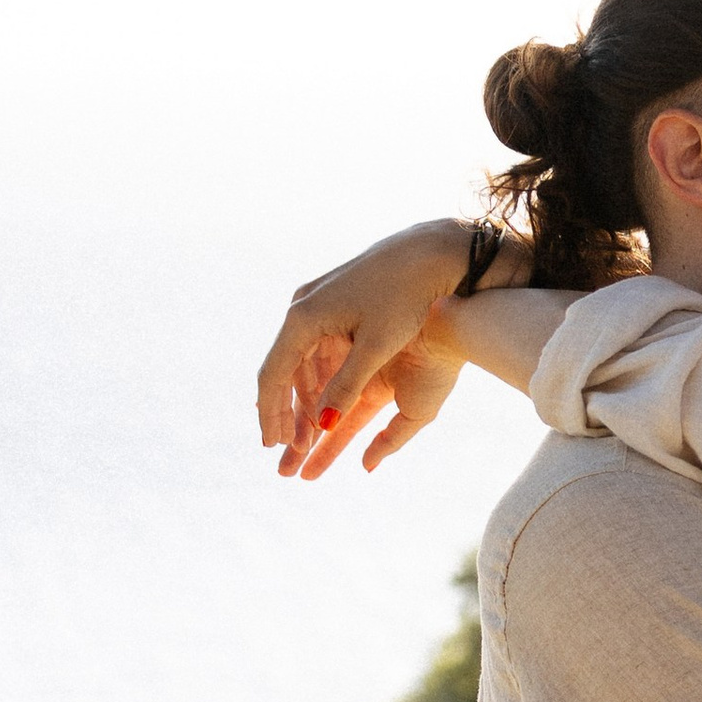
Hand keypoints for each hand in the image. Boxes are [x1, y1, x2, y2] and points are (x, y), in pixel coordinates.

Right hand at [255, 221, 479, 477]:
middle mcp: (303, 308)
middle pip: (283, 369)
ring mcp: (317, 303)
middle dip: (283, 411)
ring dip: (302, 398)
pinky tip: (322, 403)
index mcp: (304, 318)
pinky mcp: (336, 303)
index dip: (271, 413)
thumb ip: (347, 386)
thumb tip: (323, 425)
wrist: (430, 253)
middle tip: (282, 448)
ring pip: (301, 361)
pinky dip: (318, 379)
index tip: (271, 445)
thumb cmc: (405, 298)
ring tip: (303, 435)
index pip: (274, 374)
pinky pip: (317, 349)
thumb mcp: (376, 348)